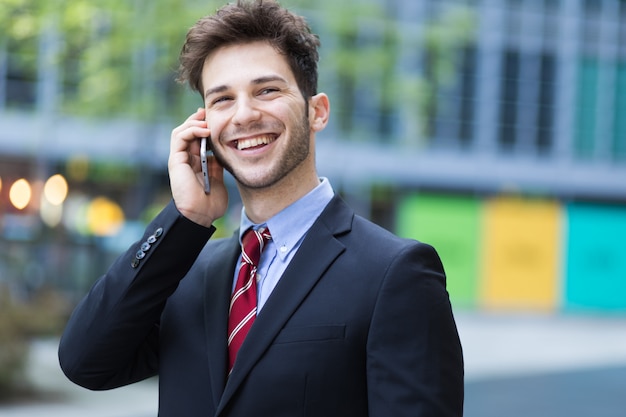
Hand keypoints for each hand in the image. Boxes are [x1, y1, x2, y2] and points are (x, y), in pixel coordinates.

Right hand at [168, 108, 227, 226]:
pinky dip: (191, 130)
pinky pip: (179, 138)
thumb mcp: (218, 178)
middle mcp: (186, 159)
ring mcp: (179, 159)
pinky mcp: (175, 160)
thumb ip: (218, 165)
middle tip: (210, 112)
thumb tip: (223, 152)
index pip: (198, 139)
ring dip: (194, 122)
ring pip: (182, 131)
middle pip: (188, 132)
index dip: (205, 127)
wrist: (200, 215)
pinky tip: (205, 130)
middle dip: (199, 120)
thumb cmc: (210, 202)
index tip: (218, 119)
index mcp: (196, 163)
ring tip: (207, 120)